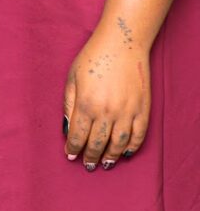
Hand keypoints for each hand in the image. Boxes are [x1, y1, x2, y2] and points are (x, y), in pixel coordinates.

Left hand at [64, 23, 151, 171]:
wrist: (122, 45)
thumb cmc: (92, 59)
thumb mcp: (72, 80)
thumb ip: (69, 106)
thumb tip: (67, 129)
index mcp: (86, 104)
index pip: (78, 135)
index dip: (73, 148)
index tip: (70, 155)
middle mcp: (107, 111)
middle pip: (98, 142)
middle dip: (91, 156)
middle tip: (88, 166)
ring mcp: (127, 111)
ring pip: (119, 143)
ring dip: (111, 156)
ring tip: (105, 164)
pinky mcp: (143, 109)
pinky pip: (139, 134)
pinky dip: (132, 147)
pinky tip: (125, 153)